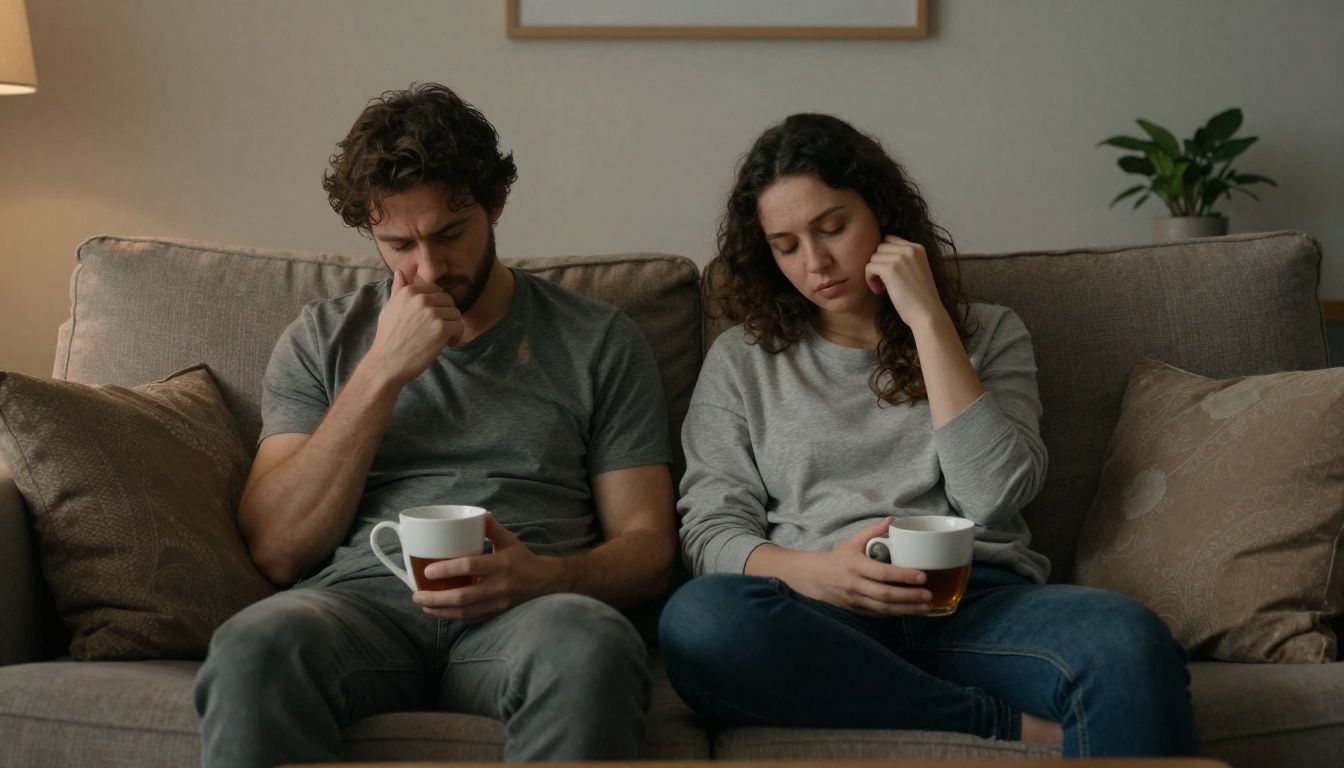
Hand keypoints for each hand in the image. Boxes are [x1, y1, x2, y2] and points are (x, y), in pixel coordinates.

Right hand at [365, 270, 464, 384]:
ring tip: (441, 339)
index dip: (437, 305)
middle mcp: (421, 299)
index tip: (431, 319)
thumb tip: (400, 272)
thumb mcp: (389, 308)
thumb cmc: (388, 337)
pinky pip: (459, 326)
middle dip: (446, 315)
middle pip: (448, 300)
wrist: (386, 362)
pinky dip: (456, 336)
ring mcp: (432, 313)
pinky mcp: (441, 328)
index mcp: (409, 291)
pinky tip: (446, 344)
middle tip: (437, 330)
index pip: (436, 290)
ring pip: (455, 313)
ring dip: (452, 326)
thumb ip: (398, 290)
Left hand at [411, 514, 565, 622]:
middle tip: (417, 595)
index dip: (448, 570)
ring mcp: (498, 603)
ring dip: (441, 611)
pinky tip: (440, 613)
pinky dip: (454, 616)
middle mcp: (499, 586)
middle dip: (436, 598)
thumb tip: (479, 514)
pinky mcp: (497, 613)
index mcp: (501, 564)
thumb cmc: (524, 560)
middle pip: (463, 596)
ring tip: (423, 606)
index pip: (470, 567)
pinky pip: (472, 618)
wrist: (546, 583)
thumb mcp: (510, 540)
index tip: (428, 571)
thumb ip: (492, 529)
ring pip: (465, 611)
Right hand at [790, 517, 931, 616]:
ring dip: (906, 609)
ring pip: (884, 608)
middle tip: (929, 595)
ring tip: (925, 608)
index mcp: (856, 566)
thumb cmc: (838, 558)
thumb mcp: (853, 541)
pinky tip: (909, 611)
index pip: (883, 573)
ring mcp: (855, 600)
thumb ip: (873, 531)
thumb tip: (893, 520)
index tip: (922, 576)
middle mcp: (855, 585)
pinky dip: (894, 613)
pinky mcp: (856, 610)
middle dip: (910, 596)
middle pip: (886, 594)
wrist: (815, 578)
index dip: (904, 576)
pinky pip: (878, 614)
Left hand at [864, 235, 946, 329]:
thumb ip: (904, 259)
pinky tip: (879, 290)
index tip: (889, 272)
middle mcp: (909, 249)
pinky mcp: (890, 269)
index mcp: (917, 248)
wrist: (927, 314)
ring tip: (882, 287)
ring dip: (873, 273)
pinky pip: (869, 267)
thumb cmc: (921, 298)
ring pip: (873, 258)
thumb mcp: (917, 270)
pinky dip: (870, 279)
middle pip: (880, 248)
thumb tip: (879, 255)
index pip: (889, 239)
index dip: (885, 255)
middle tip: (883, 282)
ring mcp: (900, 258)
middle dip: (878, 263)